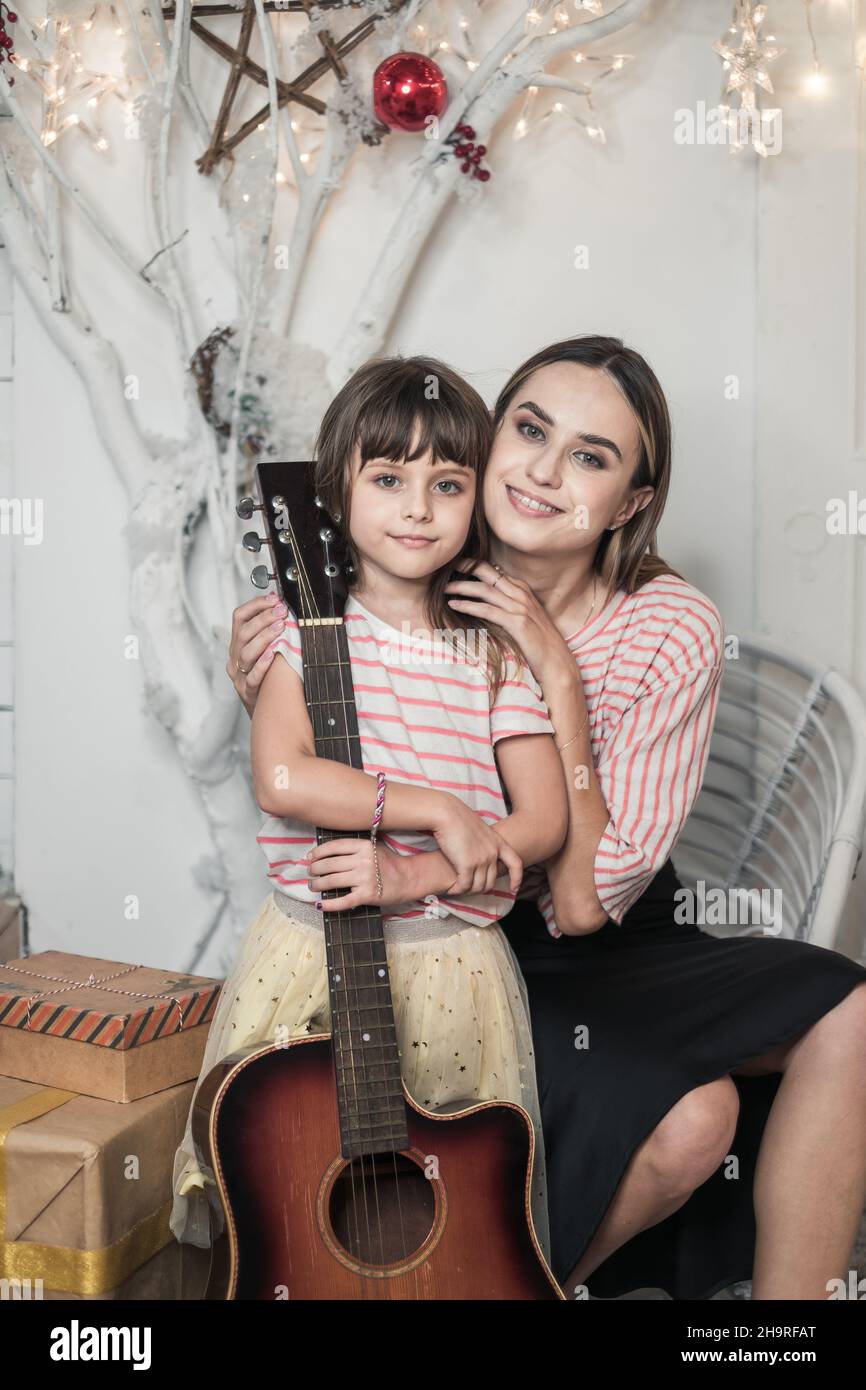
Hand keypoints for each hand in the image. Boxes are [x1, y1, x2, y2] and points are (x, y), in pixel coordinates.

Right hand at [227, 594, 287, 715]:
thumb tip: (285, 606)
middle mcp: (235, 658)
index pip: (239, 617)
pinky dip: (262, 664)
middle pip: (243, 632)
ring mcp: (239, 676)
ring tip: (281, 627)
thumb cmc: (267, 677)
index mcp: (237, 644)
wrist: (263, 711)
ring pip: (246, 652)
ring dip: (265, 636)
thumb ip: (269, 632)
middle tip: (281, 611)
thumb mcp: (262, 652)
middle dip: (263, 618)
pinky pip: (253, 677)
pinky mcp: (247, 692)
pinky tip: (272, 654)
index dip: (255, 605)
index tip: (274, 598)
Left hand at [307, 839, 413, 910]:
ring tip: (312, 885)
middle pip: (330, 864)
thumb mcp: (373, 848)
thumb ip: (354, 848)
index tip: (310, 857)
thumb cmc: (389, 863)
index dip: (318, 853)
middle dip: (315, 869)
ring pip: (332, 881)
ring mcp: (365, 878)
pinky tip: (319, 905)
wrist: (409, 878)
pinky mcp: (367, 895)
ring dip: (317, 884)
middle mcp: (363, 861)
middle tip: (310, 873)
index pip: (334, 847)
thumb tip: (326, 853)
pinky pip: (343, 901)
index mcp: (364, 846)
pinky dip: (329, 904)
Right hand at [430, 796, 522, 895]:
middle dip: (479, 889)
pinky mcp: (467, 865)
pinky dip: (458, 890)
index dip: (517, 879)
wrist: (446, 813)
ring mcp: (482, 859)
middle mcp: (493, 852)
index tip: (514, 889)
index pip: (516, 863)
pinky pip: (465, 885)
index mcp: (498, 842)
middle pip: (491, 882)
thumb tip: (477, 851)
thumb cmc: (457, 818)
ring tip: (457, 889)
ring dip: (468, 891)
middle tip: (468, 889)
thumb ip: (483, 842)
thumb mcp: (478, 828)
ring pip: (478, 887)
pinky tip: (451, 889)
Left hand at [445, 559, 575, 688]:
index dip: (475, 566)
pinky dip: (468, 605)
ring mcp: (520, 607)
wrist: (557, 662)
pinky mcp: (517, 622)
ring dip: (462, 587)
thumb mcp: (526, 618)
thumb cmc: (540, 643)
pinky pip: (487, 610)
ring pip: (485, 590)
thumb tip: (487, 602)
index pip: (495, 572)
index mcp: (523, 591)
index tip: (457, 566)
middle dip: (466, 568)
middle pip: (489, 574)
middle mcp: (522, 595)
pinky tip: (454, 605)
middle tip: (447, 569)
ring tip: (445, 588)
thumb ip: (510, 606)